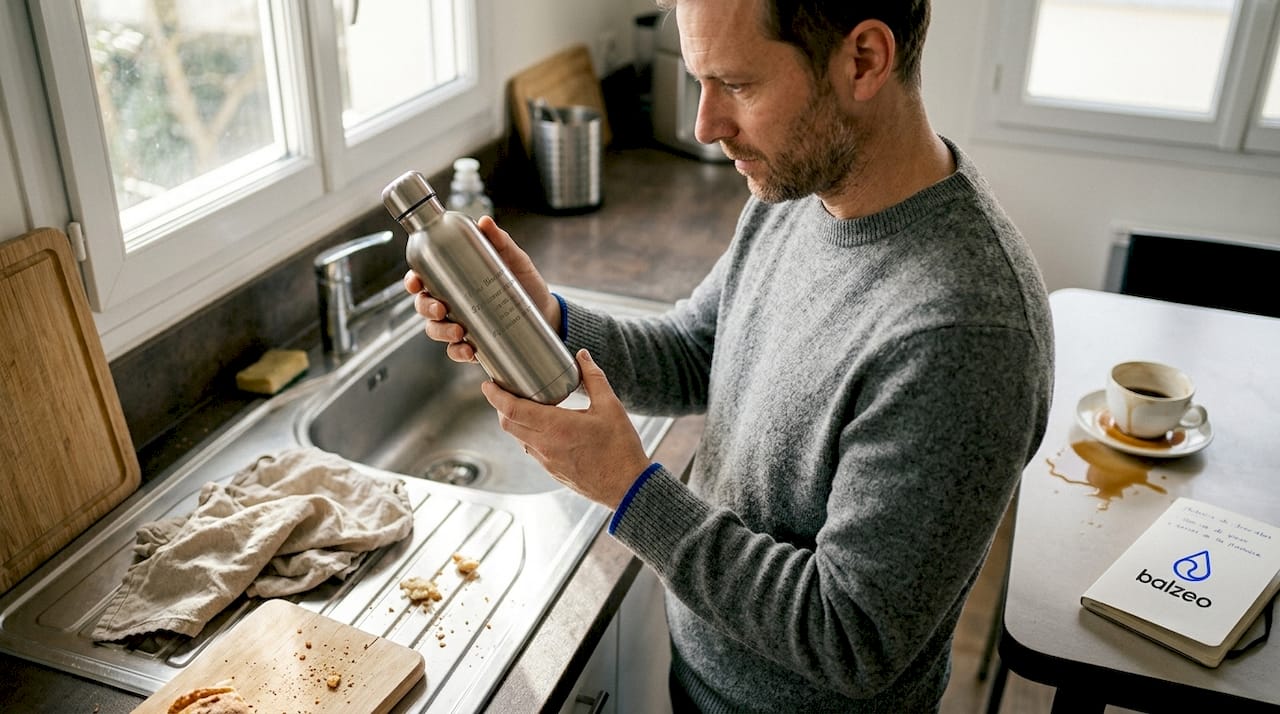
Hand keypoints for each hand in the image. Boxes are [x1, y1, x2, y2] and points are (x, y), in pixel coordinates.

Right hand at [402, 216, 559, 362]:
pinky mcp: (474, 343)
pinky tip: (469, 350)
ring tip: (459, 331)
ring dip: (441, 331)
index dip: (413, 281)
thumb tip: (485, 222)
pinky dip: (458, 352)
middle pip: (424, 305)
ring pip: (435, 329)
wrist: (547, 312)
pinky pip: (456, 351)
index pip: (424, 278)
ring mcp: (461, 323)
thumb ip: (499, 241)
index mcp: (455, 279)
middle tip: (441, 308)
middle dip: (426, 307)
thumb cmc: (524, 282)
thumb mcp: (514, 259)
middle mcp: (452, 302)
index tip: (415, 282)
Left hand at [481, 349, 650, 508]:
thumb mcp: (610, 407)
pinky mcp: (552, 471)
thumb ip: (593, 378)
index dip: (495, 396)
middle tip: (502, 390)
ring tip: (522, 405)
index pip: (512, 410)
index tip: (487, 384)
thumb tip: (582, 356)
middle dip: (500, 406)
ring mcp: (547, 461)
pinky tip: (541, 426)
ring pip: (518, 438)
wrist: (627, 487)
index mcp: (556, 427)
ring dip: (514, 421)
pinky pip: (531, 449)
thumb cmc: (620, 448)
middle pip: (508, 424)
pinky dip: (528, 434)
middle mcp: (545, 445)